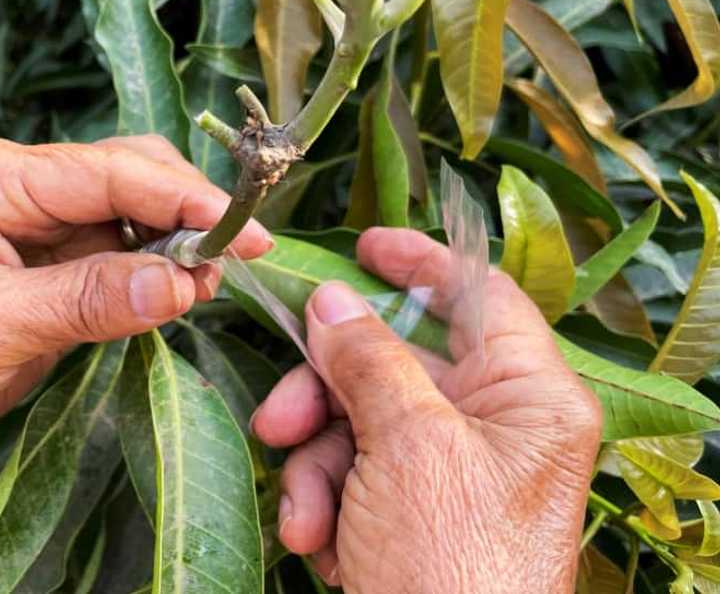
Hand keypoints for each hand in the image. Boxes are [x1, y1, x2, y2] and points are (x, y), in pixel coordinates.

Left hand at [0, 135, 271, 460]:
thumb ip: (87, 299)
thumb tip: (180, 283)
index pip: (106, 172)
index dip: (179, 196)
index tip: (239, 227)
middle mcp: (27, 188)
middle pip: (132, 174)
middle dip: (188, 209)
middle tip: (239, 254)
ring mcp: (50, 226)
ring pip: (140, 211)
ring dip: (182, 240)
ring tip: (214, 280)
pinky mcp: (66, 266)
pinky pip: (131, 254)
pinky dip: (164, 270)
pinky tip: (186, 292)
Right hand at [251, 228, 601, 592]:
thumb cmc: (455, 565)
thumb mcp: (409, 447)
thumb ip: (369, 362)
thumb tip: (333, 301)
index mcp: (528, 397)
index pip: (479, 295)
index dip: (419, 263)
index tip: (360, 246)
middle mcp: (495, 427)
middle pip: (395, 365)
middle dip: (327, 395)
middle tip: (280, 419)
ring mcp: (452, 472)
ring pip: (361, 422)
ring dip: (317, 465)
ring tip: (306, 518)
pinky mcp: (415, 513)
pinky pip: (356, 474)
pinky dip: (328, 502)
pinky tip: (323, 546)